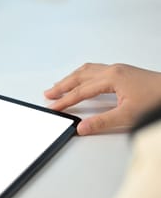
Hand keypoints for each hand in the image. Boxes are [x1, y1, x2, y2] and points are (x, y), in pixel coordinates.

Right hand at [44, 63, 160, 134]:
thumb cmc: (158, 100)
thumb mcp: (128, 116)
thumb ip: (102, 122)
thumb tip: (82, 127)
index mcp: (112, 78)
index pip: (81, 91)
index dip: (65, 101)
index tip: (53, 108)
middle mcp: (113, 70)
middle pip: (80, 76)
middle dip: (62, 86)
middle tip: (48, 94)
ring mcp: (118, 70)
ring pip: (87, 71)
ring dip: (71, 78)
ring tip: (59, 86)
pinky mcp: (123, 72)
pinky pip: (95, 70)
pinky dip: (82, 75)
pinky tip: (82, 80)